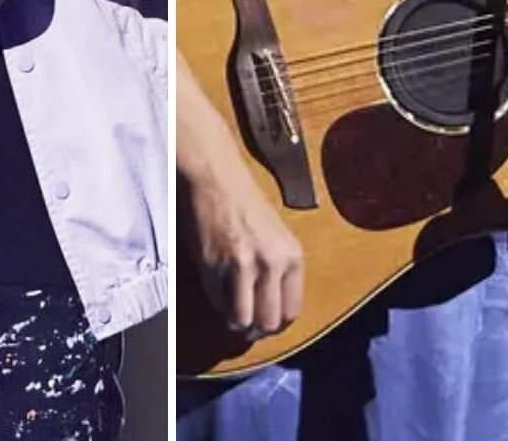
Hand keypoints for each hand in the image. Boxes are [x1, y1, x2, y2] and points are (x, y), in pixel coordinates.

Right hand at [187, 160, 304, 337]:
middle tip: (245, 323)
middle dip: (256, 329)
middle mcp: (272, 263)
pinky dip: (216, 303)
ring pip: (243, 320)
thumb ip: (277, 273)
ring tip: (230, 311)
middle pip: (269, 322)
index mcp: (292, 256)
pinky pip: (217, 302)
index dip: (276, 324)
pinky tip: (216, 288)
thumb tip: (267, 313)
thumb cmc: (245, 204)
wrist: (216, 178)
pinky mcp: (214, 264)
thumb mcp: (276, 237)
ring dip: (234, 321)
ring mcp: (243, 265)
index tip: (264, 322)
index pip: (291, 312)